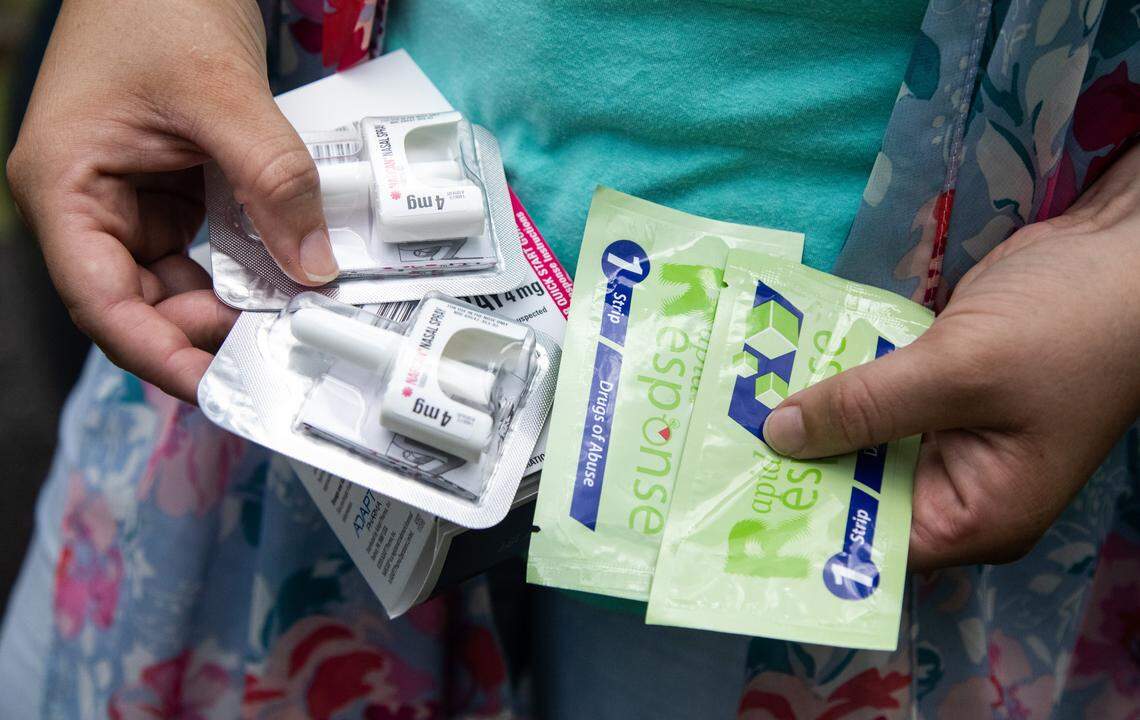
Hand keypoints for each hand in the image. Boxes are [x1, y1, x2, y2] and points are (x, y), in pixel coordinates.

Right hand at [6, 0, 337, 402]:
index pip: (102, 303)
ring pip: (176, 282)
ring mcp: (129, 199)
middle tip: (281, 350)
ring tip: (292, 318)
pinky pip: (204, 248)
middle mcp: (89, 205)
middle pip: (140, 304)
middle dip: (207, 332)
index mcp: (66, 188)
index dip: (159, 355)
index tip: (221, 387)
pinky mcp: (168, 190)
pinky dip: (243, 265)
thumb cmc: (160, 5)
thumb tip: (315, 269)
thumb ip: (273, 183)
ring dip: (232, 302)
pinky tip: (286, 275)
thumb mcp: (223, 96)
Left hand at [763, 145, 1139, 569]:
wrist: (1123, 251)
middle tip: (714, 452)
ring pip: (861, 443)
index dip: (806, 526)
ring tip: (727, 413)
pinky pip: (876, 400)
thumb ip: (866, 406)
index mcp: (978, 516)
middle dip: (798, 470)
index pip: (873, 545)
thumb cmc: (1067, 326)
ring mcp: (948, 437)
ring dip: (811, 423)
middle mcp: (958, 489)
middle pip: (859, 494)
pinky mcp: (939, 391)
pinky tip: (780, 371)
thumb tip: (779, 437)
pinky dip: (839, 386)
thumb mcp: (961, 370)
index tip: (735, 505)